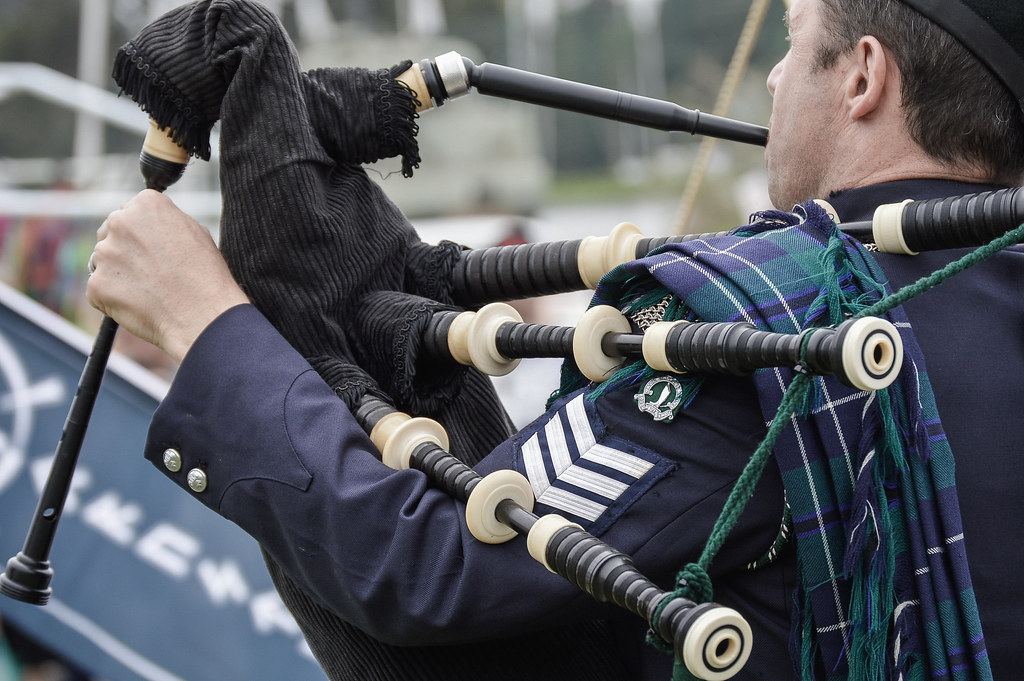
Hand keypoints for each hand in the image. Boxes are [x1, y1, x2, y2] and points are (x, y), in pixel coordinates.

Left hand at [86, 190, 249, 362]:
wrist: (203, 316)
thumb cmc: (206, 276)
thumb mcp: (196, 233)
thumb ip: (166, 222)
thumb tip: (150, 227)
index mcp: (147, 204)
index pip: (131, 212)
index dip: (145, 234)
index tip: (158, 250)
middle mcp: (120, 222)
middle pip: (111, 233)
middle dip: (125, 250)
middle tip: (151, 273)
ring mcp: (105, 253)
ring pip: (103, 262)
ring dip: (118, 274)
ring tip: (149, 291)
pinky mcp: (96, 284)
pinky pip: (99, 290)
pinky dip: (114, 298)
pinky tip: (140, 305)